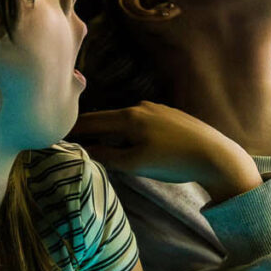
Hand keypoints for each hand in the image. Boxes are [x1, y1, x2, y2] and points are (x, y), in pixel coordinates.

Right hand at [70, 102, 259, 199]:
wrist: (215, 155)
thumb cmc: (173, 161)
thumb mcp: (134, 164)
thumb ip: (107, 155)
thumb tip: (85, 150)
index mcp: (128, 117)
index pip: (91, 122)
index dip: (72, 129)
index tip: (55, 132)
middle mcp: (140, 106)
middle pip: (107, 117)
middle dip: (89, 127)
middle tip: (72, 136)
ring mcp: (157, 108)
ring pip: (125, 119)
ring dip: (110, 129)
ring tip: (99, 140)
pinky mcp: (171, 115)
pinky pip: (141, 120)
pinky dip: (128, 129)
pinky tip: (131, 139)